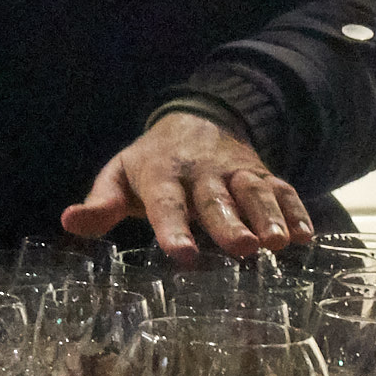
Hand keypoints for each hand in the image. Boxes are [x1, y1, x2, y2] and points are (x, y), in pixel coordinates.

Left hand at [63, 111, 311, 263]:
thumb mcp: (119, 177)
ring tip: (278, 244)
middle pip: (216, 200)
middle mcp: (202, 173)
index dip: (173, 229)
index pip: (166, 204)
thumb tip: (68, 222)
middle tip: (242, 249)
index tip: (181, 255)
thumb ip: (100, 204)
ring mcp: (237, 172)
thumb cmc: (150, 164)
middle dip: (230, 223)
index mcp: (162, 175)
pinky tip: (307, 236)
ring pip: (255, 193)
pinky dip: (297, 211)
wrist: (197, 120)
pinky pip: (283, 190)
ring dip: (268, 217)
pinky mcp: (264, 174)